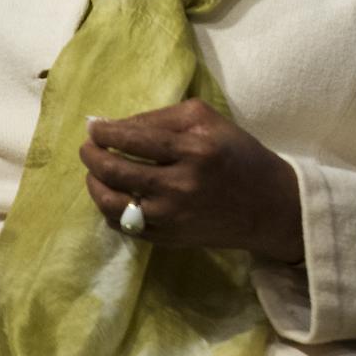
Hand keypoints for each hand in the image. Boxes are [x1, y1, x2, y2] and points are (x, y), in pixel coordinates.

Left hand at [81, 99, 303, 262]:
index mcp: (194, 149)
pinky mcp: (168, 238)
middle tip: (87, 148)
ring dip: (94, 184)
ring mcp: (171, 217)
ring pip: (112, 203)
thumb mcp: (210, 121)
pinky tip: (112, 195)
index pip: (133, 138)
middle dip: (92, 156)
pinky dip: (109, 209)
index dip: (105, 132)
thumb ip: (163, 117)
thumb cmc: (239, 155)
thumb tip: (116, 125)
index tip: (94, 128)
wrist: (268, 206)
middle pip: (116, 170)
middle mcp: (180, 185)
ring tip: (94, 173)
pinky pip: (124, 225)